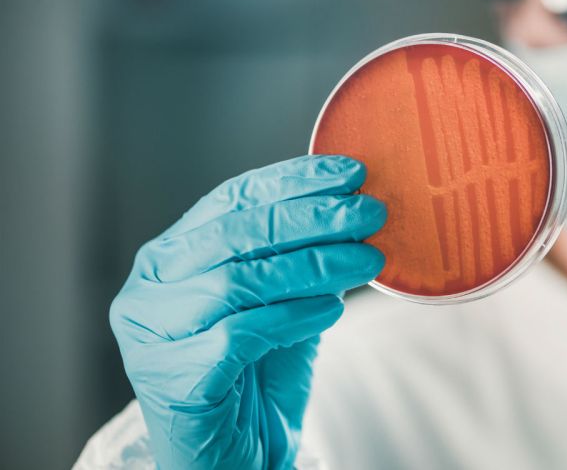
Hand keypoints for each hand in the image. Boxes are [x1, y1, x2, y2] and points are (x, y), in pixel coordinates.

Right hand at [109, 155, 385, 468]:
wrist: (233, 459)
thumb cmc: (254, 377)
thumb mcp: (277, 302)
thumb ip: (297, 257)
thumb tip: (353, 208)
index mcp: (169, 256)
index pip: (232, 199)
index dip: (293, 180)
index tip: (349, 172)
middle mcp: (149, 288)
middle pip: (237, 233)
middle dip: (312, 217)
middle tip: (370, 213)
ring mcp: (153, 333)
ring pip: (241, 280)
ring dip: (315, 265)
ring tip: (367, 261)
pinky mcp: (174, 377)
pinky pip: (243, 333)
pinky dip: (295, 316)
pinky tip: (332, 311)